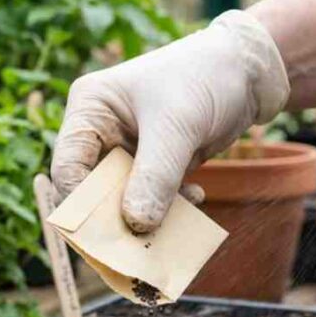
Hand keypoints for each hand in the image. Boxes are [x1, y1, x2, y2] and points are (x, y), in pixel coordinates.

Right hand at [50, 11, 288, 232]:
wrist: (247, 72)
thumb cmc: (205, 78)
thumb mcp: (178, 125)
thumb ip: (156, 176)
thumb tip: (136, 226)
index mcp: (90, 109)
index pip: (68, 167)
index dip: (82, 204)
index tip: (108, 234)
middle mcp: (101, 133)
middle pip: (92, 191)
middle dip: (115, 220)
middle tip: (141, 244)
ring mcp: (127, 152)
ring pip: (122, 202)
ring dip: (147, 219)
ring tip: (176, 224)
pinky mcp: (153, 167)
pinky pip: (151, 200)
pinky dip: (170, 209)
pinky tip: (195, 198)